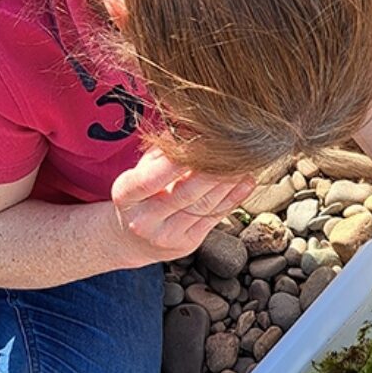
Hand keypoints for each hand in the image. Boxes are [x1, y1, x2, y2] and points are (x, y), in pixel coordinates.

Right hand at [109, 148, 254, 267]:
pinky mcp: (187, 243)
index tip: (199, 144)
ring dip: (229, 183)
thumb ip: (162, 152)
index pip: (149, 180)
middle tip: (236, 150)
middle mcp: (143, 220)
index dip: (175, 164)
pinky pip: (214, 217)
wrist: (132, 238)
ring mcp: (167, 235)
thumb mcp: (139, 171)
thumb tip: (189, 129)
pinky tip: (246, 182)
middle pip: (185, 193)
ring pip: (205, 205)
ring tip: (246, 163)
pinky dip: (234, 198)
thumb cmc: (140, 194)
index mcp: (125, 196)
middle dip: (213, 171)